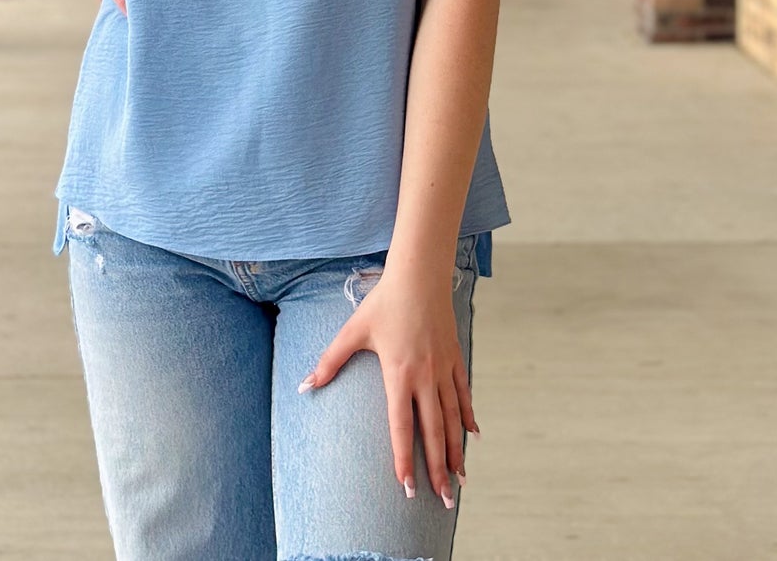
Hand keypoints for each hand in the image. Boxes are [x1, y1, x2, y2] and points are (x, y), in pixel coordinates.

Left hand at [299, 264, 475, 506]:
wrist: (418, 275)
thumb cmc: (383, 303)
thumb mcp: (353, 331)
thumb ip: (330, 361)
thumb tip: (304, 385)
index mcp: (399, 374)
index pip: (402, 427)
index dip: (404, 460)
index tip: (408, 488)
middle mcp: (425, 377)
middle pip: (434, 432)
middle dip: (438, 469)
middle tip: (443, 501)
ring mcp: (443, 369)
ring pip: (454, 418)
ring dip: (457, 451)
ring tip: (460, 480)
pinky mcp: (455, 357)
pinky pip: (464, 393)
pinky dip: (468, 417)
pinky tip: (473, 437)